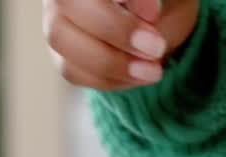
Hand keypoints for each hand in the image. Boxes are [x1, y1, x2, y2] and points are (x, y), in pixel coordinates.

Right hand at [43, 0, 199, 90]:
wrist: (156, 32)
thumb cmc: (164, 6)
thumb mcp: (169, 1)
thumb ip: (155, 3)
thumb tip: (148, 14)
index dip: (123, 0)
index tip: (154, 12)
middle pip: (67, 4)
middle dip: (115, 30)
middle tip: (156, 49)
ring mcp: (55, 20)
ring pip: (62, 39)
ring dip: (111, 62)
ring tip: (152, 71)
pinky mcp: (60, 55)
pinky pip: (71, 70)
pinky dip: (108, 78)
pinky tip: (137, 76)